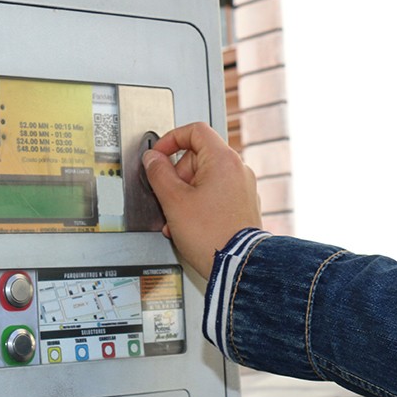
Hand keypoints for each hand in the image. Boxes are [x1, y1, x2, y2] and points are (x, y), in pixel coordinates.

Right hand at [142, 122, 261, 278]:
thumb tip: (153, 159)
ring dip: (185, 194)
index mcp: (223, 160)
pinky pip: (216, 194)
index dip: (171, 139)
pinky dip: (200, 203)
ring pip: (205, 179)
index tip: (159, 155)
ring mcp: (243, 188)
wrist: (237, 265)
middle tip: (167, 195)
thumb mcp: (173, 201)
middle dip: (177, 175)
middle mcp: (238, 169)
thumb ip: (158, 173)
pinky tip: (189, 224)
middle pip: (198, 157)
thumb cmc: (211, 234)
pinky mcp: (244, 205)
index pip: (195, 131)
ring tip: (176, 217)